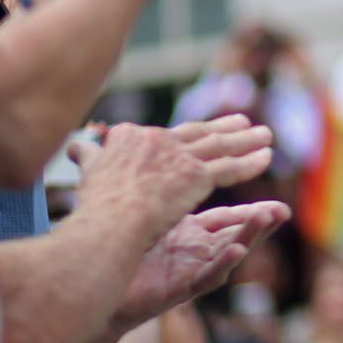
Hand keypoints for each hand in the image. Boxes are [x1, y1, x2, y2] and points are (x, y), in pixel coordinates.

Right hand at [72, 115, 275, 247]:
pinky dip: (249, 162)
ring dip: (245, 140)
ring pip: (219, 146)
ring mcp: (179, 157)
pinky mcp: (196, 176)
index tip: (197, 131)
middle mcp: (158, 140)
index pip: (161, 135)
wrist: (110, 221)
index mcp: (132, 137)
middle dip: (222, 127)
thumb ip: (88, 155)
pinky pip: (229, 168)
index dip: (182, 135)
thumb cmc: (95, 205)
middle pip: (197, 133)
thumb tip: (75, 146)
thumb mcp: (89, 171)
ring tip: (266, 134)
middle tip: (243, 121)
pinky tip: (267, 157)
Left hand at [108, 200, 290, 337]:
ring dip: (251, 236)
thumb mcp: (145, 220)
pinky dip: (224, 263)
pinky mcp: (180, 290)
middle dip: (261, 222)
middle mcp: (196, 252)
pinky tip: (236, 249)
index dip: (249, 208)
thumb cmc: (118, 256)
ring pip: (229, 252)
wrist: (96, 287)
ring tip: (268, 218)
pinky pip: (208, 277)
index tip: (271, 200)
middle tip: (283, 209)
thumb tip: (156, 159)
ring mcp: (190, 271)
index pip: (226, 218)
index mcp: (190, 234)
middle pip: (236, 233)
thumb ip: (158, 197)